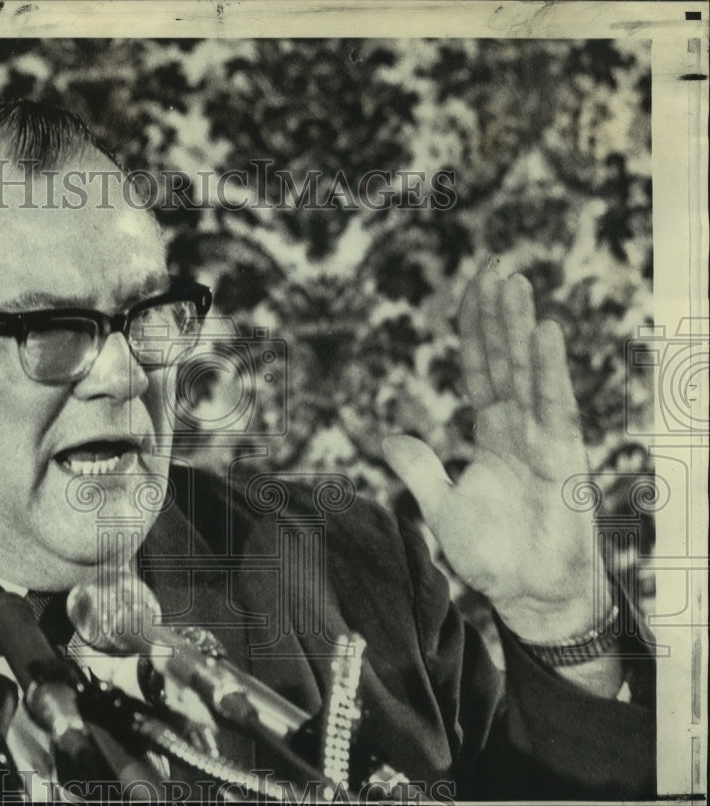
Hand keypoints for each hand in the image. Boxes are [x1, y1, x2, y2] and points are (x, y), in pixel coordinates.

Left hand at [382, 269, 609, 642]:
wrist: (529, 595)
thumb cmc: (492, 555)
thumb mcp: (440, 507)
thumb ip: (419, 468)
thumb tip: (388, 436)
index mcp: (492, 433)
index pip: (480, 368)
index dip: (475, 328)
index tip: (472, 287)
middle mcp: (520, 427)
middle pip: (504, 358)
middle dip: (497, 312)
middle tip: (493, 264)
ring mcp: (544, 439)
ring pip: (529, 372)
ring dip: (519, 327)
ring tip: (513, 282)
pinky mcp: (565, 458)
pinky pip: (555, 404)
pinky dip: (549, 368)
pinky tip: (543, 331)